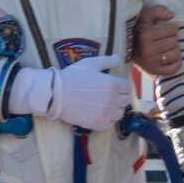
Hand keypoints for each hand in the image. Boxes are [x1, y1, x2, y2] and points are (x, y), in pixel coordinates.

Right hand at [9, 56, 129, 130]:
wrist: (56, 94)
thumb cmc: (72, 76)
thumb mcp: (90, 63)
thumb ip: (107, 61)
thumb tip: (118, 58)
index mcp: (112, 84)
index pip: (127, 87)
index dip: (122, 85)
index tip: (116, 86)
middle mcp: (112, 100)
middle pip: (125, 100)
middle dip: (120, 97)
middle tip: (110, 95)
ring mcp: (105, 113)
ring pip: (119, 114)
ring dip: (115, 109)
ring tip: (106, 105)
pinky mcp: (97, 123)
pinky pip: (109, 125)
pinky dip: (107, 120)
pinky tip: (100, 114)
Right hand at [131, 5, 183, 76]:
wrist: (130, 49)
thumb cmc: (141, 30)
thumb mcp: (146, 16)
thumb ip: (157, 11)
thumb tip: (172, 14)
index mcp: (145, 35)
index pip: (173, 29)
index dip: (172, 28)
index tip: (166, 30)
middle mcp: (147, 49)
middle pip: (175, 42)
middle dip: (173, 39)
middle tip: (166, 40)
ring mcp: (151, 62)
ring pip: (176, 55)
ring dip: (175, 51)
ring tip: (168, 48)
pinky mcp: (155, 71)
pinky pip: (173, 69)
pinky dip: (176, 63)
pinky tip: (171, 59)